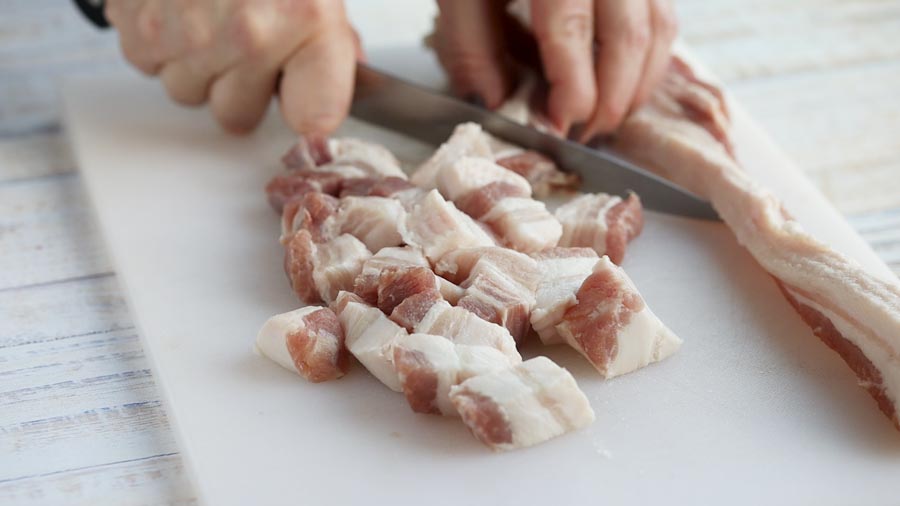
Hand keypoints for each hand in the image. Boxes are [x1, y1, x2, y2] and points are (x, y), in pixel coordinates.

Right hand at [105, 0, 359, 134]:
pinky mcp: (138, 24)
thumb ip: (330, 44)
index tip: (304, 102)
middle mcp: (247, 35)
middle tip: (245, 39)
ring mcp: (188, 33)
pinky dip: (160, 42)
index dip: (307, 111)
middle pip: (236, 116)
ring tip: (209, 15)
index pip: (314, 118)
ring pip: (188, 93)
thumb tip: (326, 96)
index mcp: (305, 22)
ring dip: (197, 65)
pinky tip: (179, 8)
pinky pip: (149, 65)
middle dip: (240, 86)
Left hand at [432, 0, 677, 140]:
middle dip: (610, 100)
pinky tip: (624, 83)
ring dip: (637, 85)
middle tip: (584, 134)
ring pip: (657, 30)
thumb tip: (495, 103)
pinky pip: (664, 17)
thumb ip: (471, 45)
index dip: (571, 90)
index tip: (558, 126)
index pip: (571, 31)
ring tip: (605, 117)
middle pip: (627, 38)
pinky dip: (650, 59)